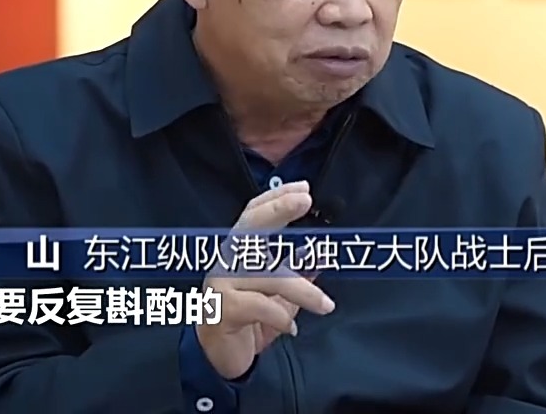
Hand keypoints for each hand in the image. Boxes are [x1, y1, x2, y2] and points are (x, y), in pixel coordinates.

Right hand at [196, 180, 335, 379]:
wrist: (219, 357)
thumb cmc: (249, 318)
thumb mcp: (278, 294)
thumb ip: (295, 272)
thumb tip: (319, 253)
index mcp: (239, 251)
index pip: (253, 214)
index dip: (276, 198)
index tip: (303, 189)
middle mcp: (226, 260)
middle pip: (250, 227)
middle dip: (278, 209)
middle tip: (305, 200)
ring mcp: (220, 283)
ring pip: (268, 275)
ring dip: (304, 291)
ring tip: (326, 305)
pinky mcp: (221, 309)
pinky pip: (260, 306)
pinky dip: (281, 317)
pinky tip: (291, 328)